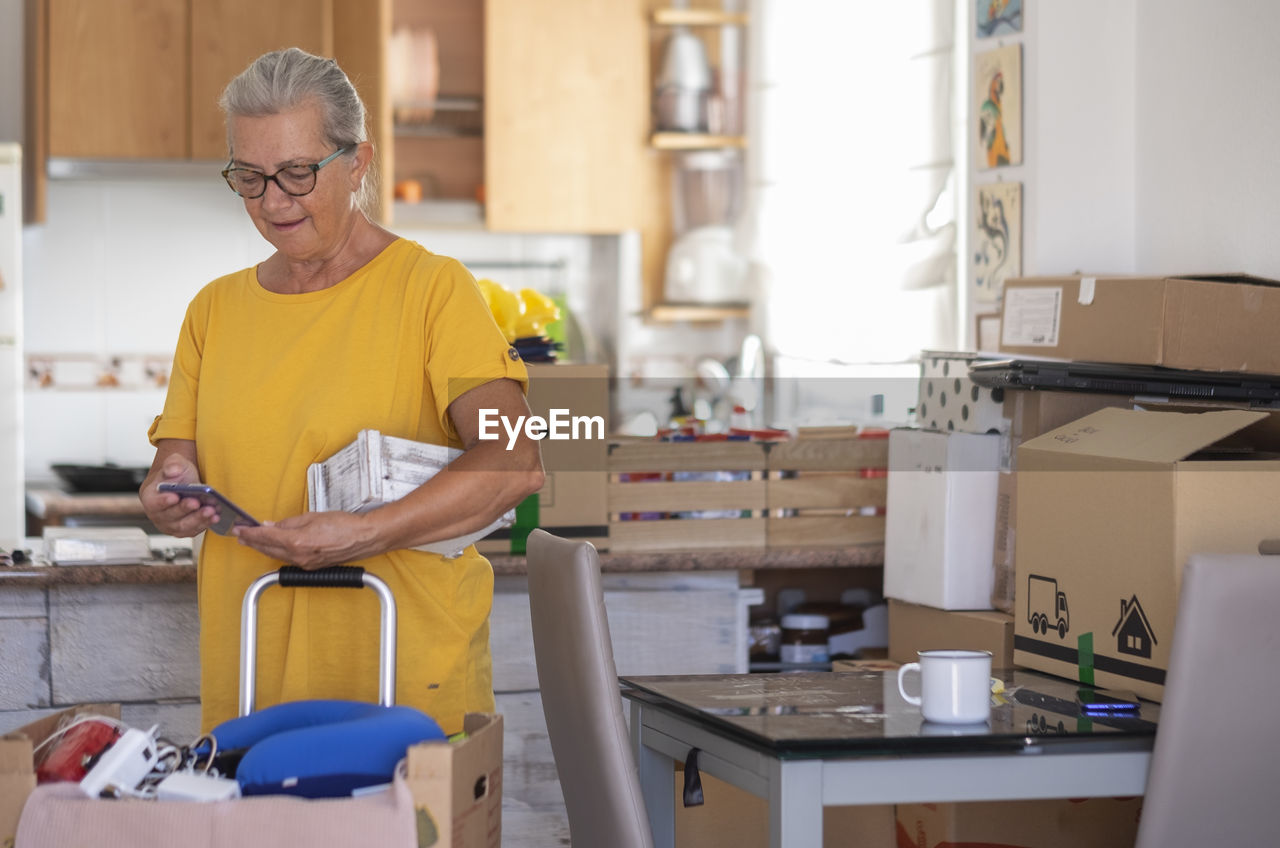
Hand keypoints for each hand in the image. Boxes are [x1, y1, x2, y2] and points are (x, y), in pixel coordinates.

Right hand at [140, 454, 219, 536]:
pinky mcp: (184, 530)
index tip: (175, 496)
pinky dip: (205, 524)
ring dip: (198, 519)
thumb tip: (173, 469)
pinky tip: (215, 517)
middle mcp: (158, 515)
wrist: (182, 485)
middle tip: (197, 503)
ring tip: (211, 511)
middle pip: (170, 516)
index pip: (153, 503)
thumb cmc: (176, 477)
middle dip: (185, 509)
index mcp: (150, 498)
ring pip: (183, 526)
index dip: (163, 501)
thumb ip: (172, 464)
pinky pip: (194, 530)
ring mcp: (170, 525)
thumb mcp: (174, 464)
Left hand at [233, 511, 378, 569]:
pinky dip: (278, 552)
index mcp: (296, 541)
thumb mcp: (312, 517)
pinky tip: (275, 546)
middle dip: (252, 542)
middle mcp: (298, 556)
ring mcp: (305, 563)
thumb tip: (272, 526)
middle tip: (240, 535)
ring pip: (276, 555)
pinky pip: (288, 559)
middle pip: (267, 549)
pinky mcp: (311, 566)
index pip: (265, 536)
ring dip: (263, 547)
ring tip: (253, 541)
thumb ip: (289, 523)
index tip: (239, 528)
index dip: (249, 532)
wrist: (364, 538)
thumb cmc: (344, 525)